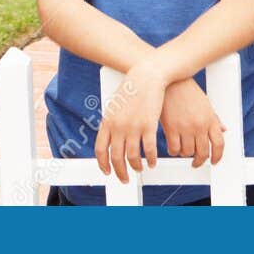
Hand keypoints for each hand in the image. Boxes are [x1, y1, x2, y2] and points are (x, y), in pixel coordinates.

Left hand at [95, 62, 165, 182]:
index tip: (108, 172)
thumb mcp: (115, 105)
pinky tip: (153, 162)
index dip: (103, 164)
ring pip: (133, 157)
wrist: (147, 75)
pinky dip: (151, 159)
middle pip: (116, 157)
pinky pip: (149, 150)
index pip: (101, 150)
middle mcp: (118, 127)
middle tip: (124, 178)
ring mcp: (133, 127)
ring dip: (136, 167)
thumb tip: (110, 137)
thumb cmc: (132, 88)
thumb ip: (111, 122)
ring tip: (140, 169)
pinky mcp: (148, 125)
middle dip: (120, 172)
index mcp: (107, 122)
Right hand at [160, 78, 225, 168]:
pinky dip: (174, 151)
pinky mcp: (171, 128)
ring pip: (187, 152)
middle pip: (203, 152)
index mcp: (210, 119)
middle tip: (196, 162)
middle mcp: (200, 125)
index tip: (214, 161)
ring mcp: (185, 128)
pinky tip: (173, 146)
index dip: (218, 156)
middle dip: (199, 161)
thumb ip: (214, 118)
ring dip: (185, 153)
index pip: (219, 144)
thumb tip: (223, 129)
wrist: (171, 82)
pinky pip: (174, 149)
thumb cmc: (188, 91)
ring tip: (182, 147)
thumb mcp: (205, 104)